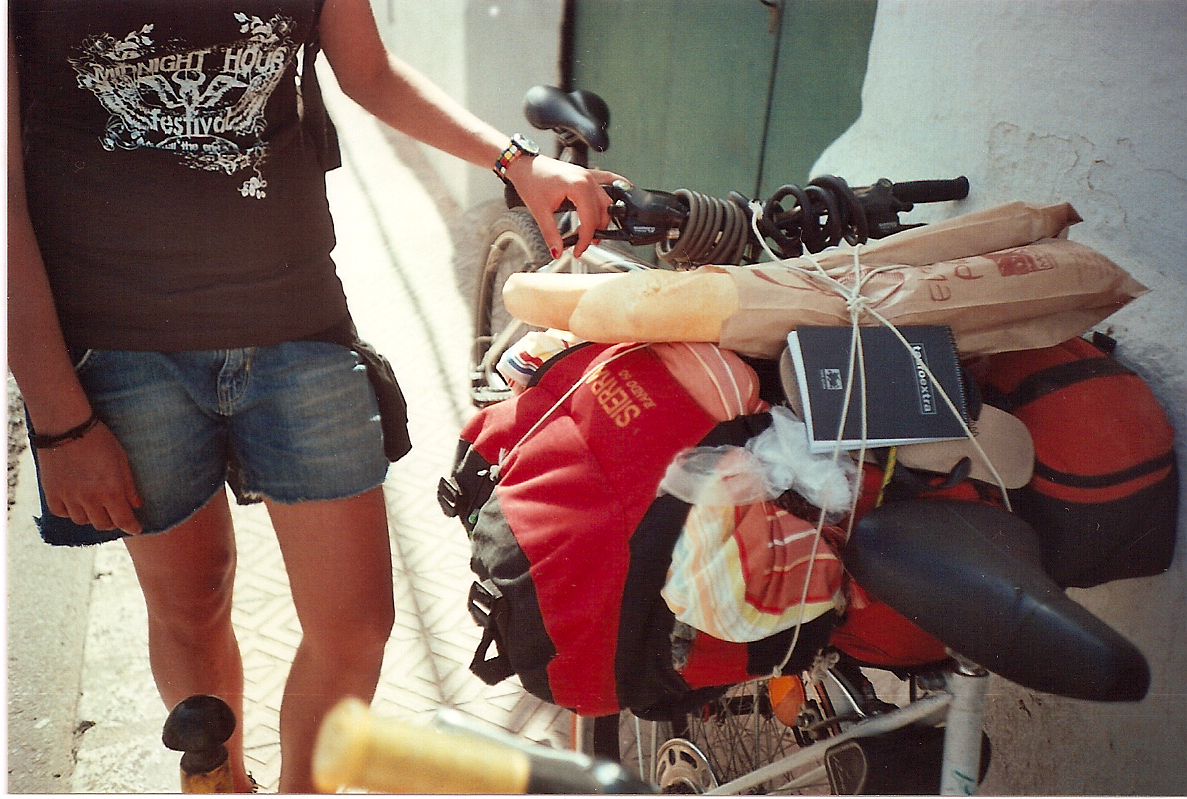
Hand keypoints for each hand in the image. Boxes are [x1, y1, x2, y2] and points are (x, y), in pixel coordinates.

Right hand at [37, 421, 143, 534]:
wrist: (66, 426)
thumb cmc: (100, 440)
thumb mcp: (121, 460)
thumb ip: (129, 485)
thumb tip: (137, 505)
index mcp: (110, 491)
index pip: (123, 521)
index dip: (132, 527)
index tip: (136, 528)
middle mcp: (89, 499)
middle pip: (103, 524)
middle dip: (113, 522)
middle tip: (116, 514)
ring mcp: (68, 497)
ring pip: (82, 521)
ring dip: (92, 517)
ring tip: (96, 506)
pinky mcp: (52, 492)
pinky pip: (61, 512)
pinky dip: (70, 511)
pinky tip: (76, 503)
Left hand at [503, 156, 623, 257]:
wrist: (524, 165)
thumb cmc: (531, 180)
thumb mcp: (539, 211)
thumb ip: (551, 234)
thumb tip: (557, 251)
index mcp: (578, 186)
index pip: (590, 220)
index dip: (584, 240)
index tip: (578, 250)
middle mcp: (587, 179)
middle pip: (602, 213)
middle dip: (593, 232)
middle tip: (581, 244)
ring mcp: (589, 175)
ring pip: (606, 202)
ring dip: (602, 219)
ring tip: (591, 233)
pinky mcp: (587, 174)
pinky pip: (607, 182)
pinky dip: (614, 192)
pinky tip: (618, 198)